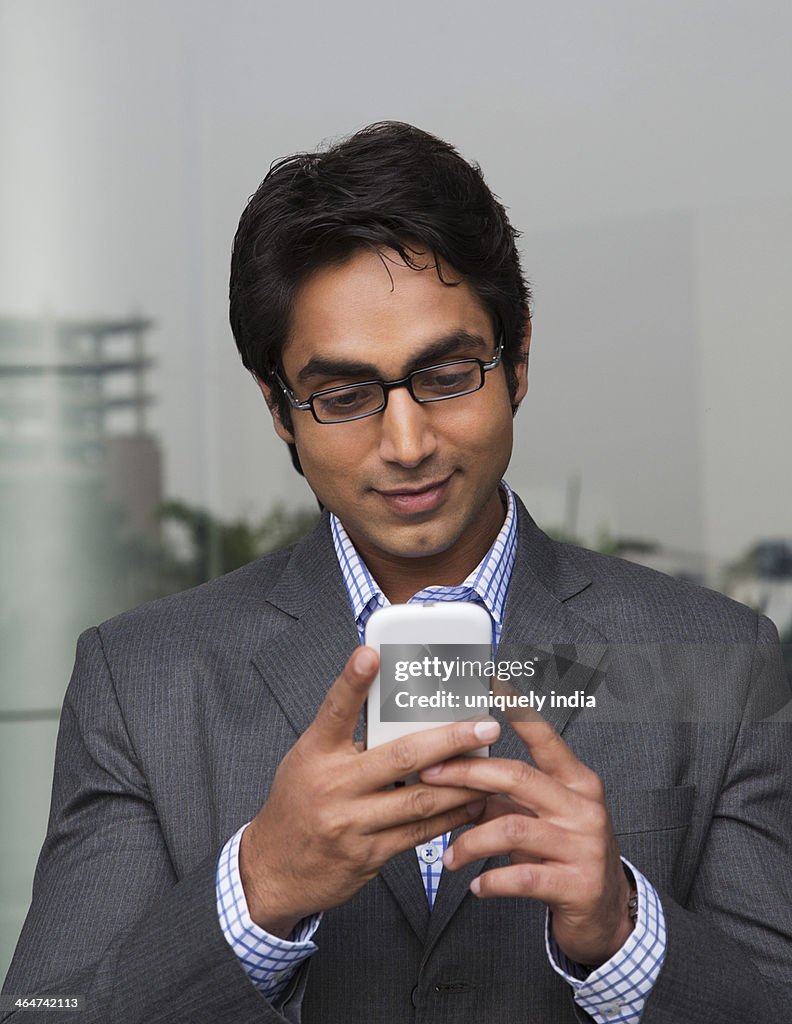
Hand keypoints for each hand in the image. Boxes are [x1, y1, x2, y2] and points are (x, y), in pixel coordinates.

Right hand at [239, 646, 498, 936]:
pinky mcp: (368, 854)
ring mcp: (351, 823)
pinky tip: (471, 803)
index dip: (353, 680)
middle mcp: (333, 785)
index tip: (371, 653)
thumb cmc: (297, 805)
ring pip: (420, 799)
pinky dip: (450, 817)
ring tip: (492, 765)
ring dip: (462, 782)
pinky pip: (418, 833)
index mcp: (315, 753)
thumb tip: (395, 708)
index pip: (336, 710)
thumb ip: (347, 737)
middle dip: (450, 739)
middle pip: (401, 757)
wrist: (273, 870)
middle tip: (484, 724)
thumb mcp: (310, 761)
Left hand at [420, 708, 632, 966]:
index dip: (521, 712)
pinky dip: (490, 882)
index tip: (496, 685)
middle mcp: (583, 807)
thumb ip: (503, 797)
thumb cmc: (565, 855)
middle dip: (466, 774)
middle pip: (516, 776)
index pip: (545, 739)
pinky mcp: (576, 885)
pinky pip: (520, 877)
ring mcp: (583, 845)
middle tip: (429, 777)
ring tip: (449, 857)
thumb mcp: (540, 819)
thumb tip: (452, 774)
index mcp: (576, 782)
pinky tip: (476, 886)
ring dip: (469, 842)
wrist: (606, 911)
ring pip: (511, 829)